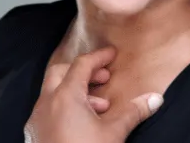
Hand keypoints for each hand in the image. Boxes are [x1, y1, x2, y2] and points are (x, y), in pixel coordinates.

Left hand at [24, 46, 163, 142]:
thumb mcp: (114, 134)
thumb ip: (133, 112)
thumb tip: (155, 98)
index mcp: (65, 96)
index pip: (81, 64)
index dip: (99, 57)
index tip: (113, 54)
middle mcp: (46, 103)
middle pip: (60, 72)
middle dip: (83, 71)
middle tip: (104, 79)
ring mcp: (36, 120)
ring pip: (53, 92)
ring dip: (75, 91)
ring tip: (100, 106)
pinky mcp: (34, 136)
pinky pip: (48, 110)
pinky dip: (64, 107)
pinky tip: (82, 124)